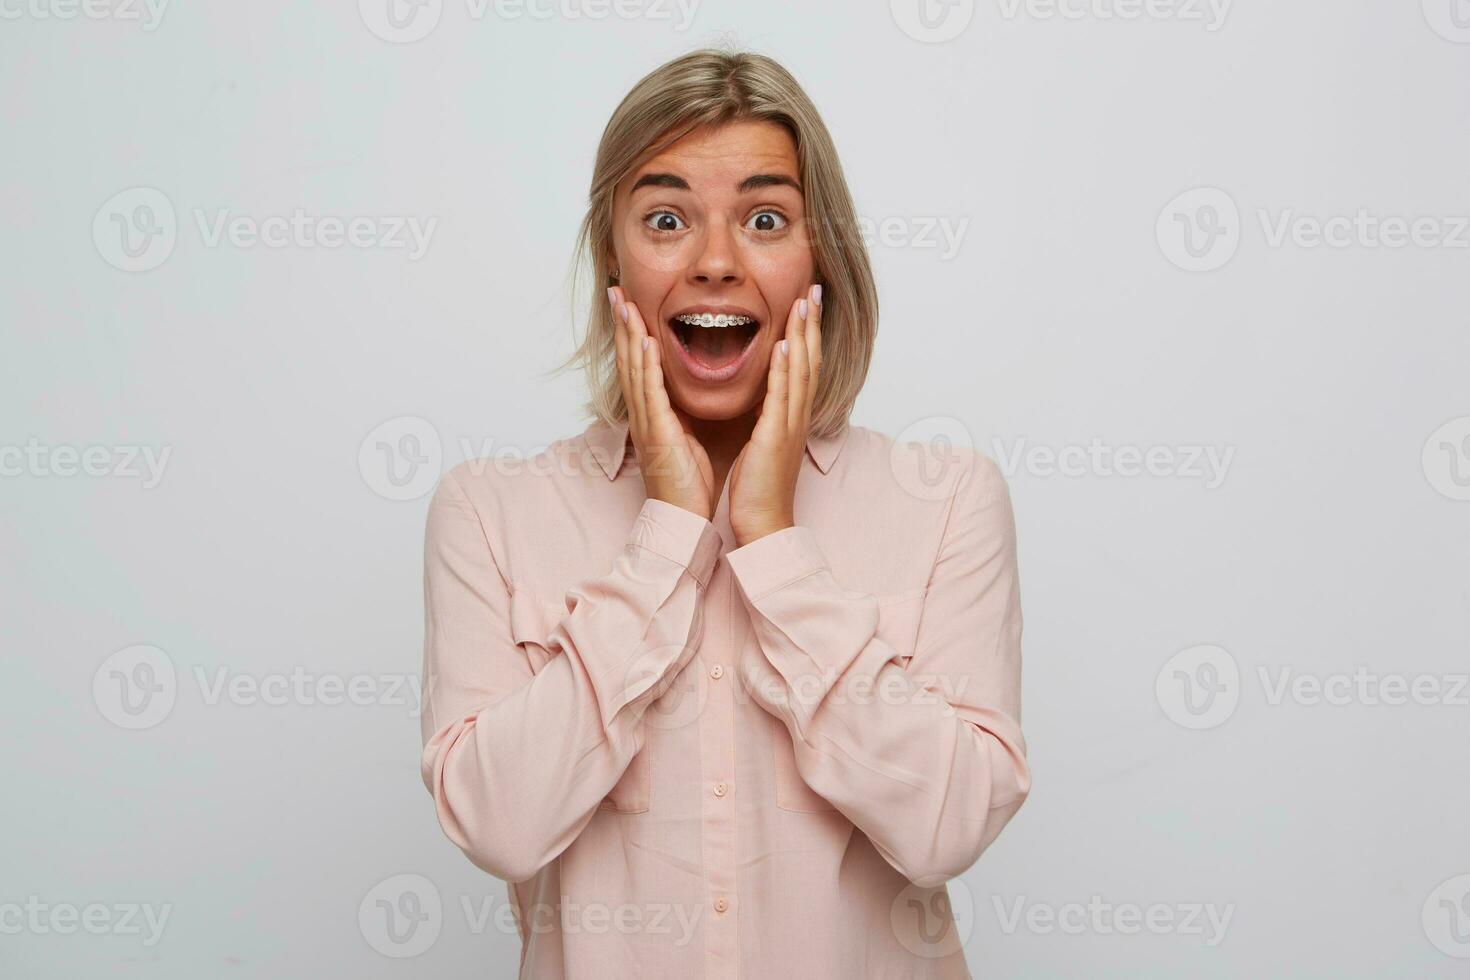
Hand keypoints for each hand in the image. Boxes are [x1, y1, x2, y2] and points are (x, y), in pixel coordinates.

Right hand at [608, 286, 715, 519]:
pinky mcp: (657, 434)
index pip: (639, 365)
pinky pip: (649, 395)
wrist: (683, 520)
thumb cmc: (688, 484)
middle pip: (629, 360)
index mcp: (652, 414)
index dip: (632, 333)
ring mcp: (647, 423)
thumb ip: (680, 414)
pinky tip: (644, 343)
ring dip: (629, 334)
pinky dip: (645, 366)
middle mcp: (644, 415)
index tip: (629, 303)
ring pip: (633, 370)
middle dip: (623, 324)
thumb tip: (684, 395)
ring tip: (624, 303)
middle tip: (616, 290)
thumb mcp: (685, 439)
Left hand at [728, 283, 822, 547]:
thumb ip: (765, 419)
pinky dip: (784, 369)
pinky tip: (784, 345)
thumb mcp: (762, 444)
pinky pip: (781, 397)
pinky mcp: (776, 438)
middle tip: (813, 289)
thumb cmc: (758, 490)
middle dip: (811, 324)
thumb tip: (761, 401)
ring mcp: (789, 426)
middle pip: (809, 360)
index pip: (801, 366)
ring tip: (804, 302)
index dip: (806, 334)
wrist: (763, 525)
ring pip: (800, 372)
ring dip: (803, 335)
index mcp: (789, 417)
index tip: (805, 303)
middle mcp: (795, 417)